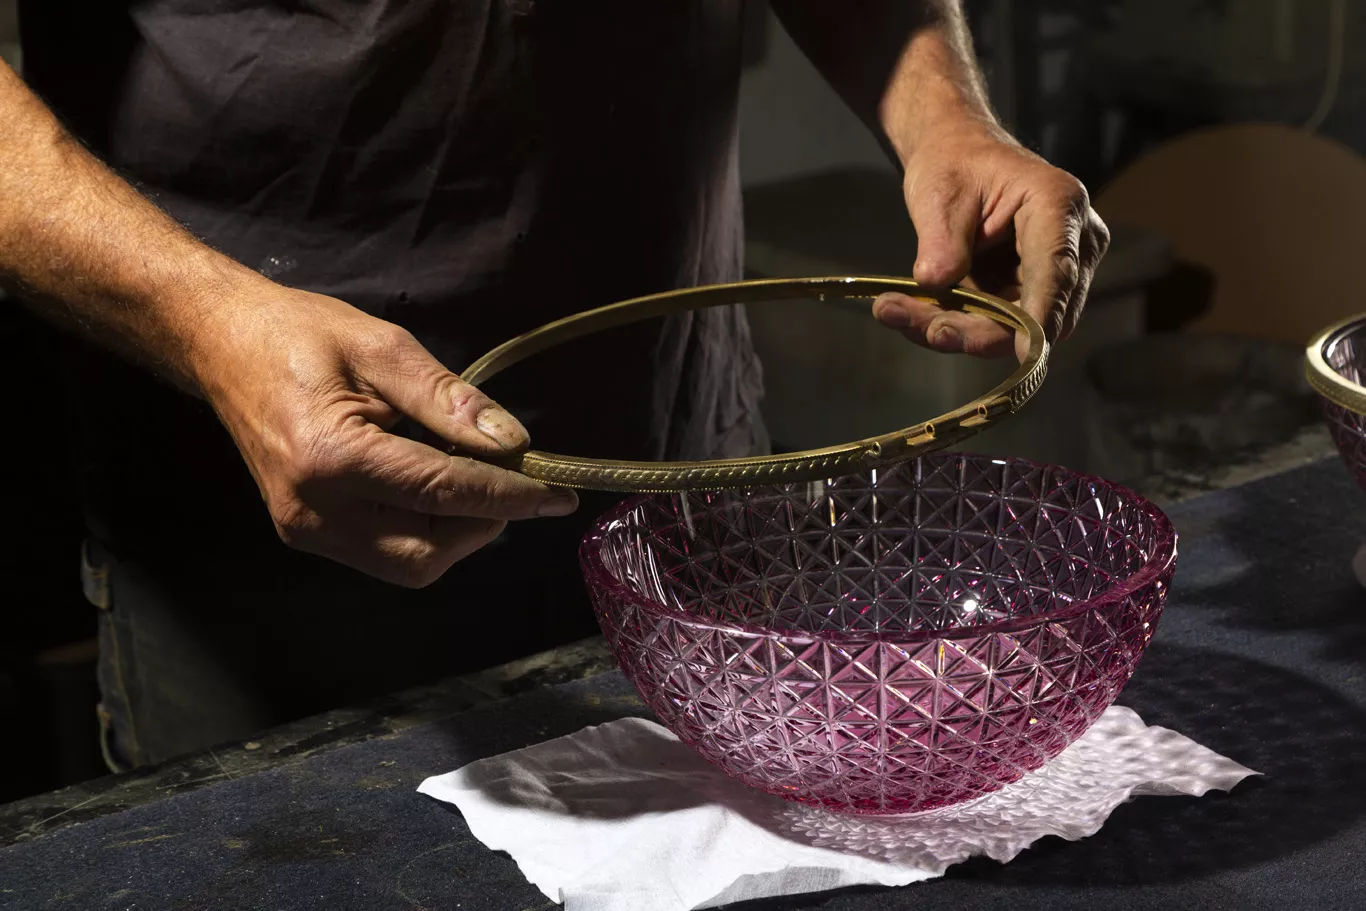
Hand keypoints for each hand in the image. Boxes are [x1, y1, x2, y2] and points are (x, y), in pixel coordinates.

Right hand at [190, 278, 577, 586]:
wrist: (222, 344)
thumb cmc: (299, 334)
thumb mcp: (382, 348)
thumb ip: (449, 400)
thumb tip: (512, 443)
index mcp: (332, 457)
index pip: (442, 493)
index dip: (508, 496)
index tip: (557, 494)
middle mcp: (315, 511)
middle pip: (426, 554)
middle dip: (481, 524)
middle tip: (510, 480)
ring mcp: (306, 530)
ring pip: (408, 564)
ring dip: (456, 531)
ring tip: (471, 478)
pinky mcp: (306, 532)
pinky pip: (384, 552)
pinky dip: (424, 529)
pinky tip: (434, 486)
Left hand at [872, 125, 1109, 359]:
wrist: (956, 158)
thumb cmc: (955, 163)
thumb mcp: (940, 192)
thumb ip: (941, 239)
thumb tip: (935, 283)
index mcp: (1058, 204)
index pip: (1057, 269)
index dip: (1042, 313)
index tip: (1025, 349)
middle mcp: (1071, 244)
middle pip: (1037, 312)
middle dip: (978, 331)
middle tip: (925, 328)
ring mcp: (1052, 274)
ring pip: (1013, 328)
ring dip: (955, 330)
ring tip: (894, 312)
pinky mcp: (1026, 293)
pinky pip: (995, 324)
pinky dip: (952, 323)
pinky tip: (905, 312)